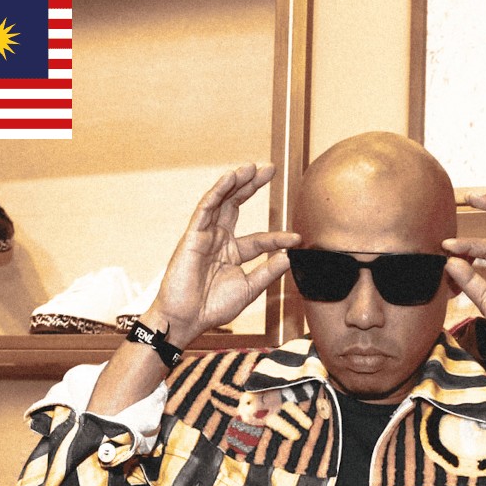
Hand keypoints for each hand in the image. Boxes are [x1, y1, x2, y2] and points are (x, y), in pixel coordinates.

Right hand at [142, 163, 300, 346]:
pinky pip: (206, 208)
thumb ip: (267, 272)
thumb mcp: (248, 289)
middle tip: (269, 168)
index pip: (261, 239)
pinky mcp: (193, 235)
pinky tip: (230, 178)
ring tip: (251, 167)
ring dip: (236, 182)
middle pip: (237, 205)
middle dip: (252, 186)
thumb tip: (288, 257)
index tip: (297, 238)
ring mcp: (205, 235)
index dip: (278, 237)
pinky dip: (218, 191)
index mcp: (233, 253)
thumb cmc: (213, 307)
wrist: (188, 318)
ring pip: (222, 201)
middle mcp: (219, 240)